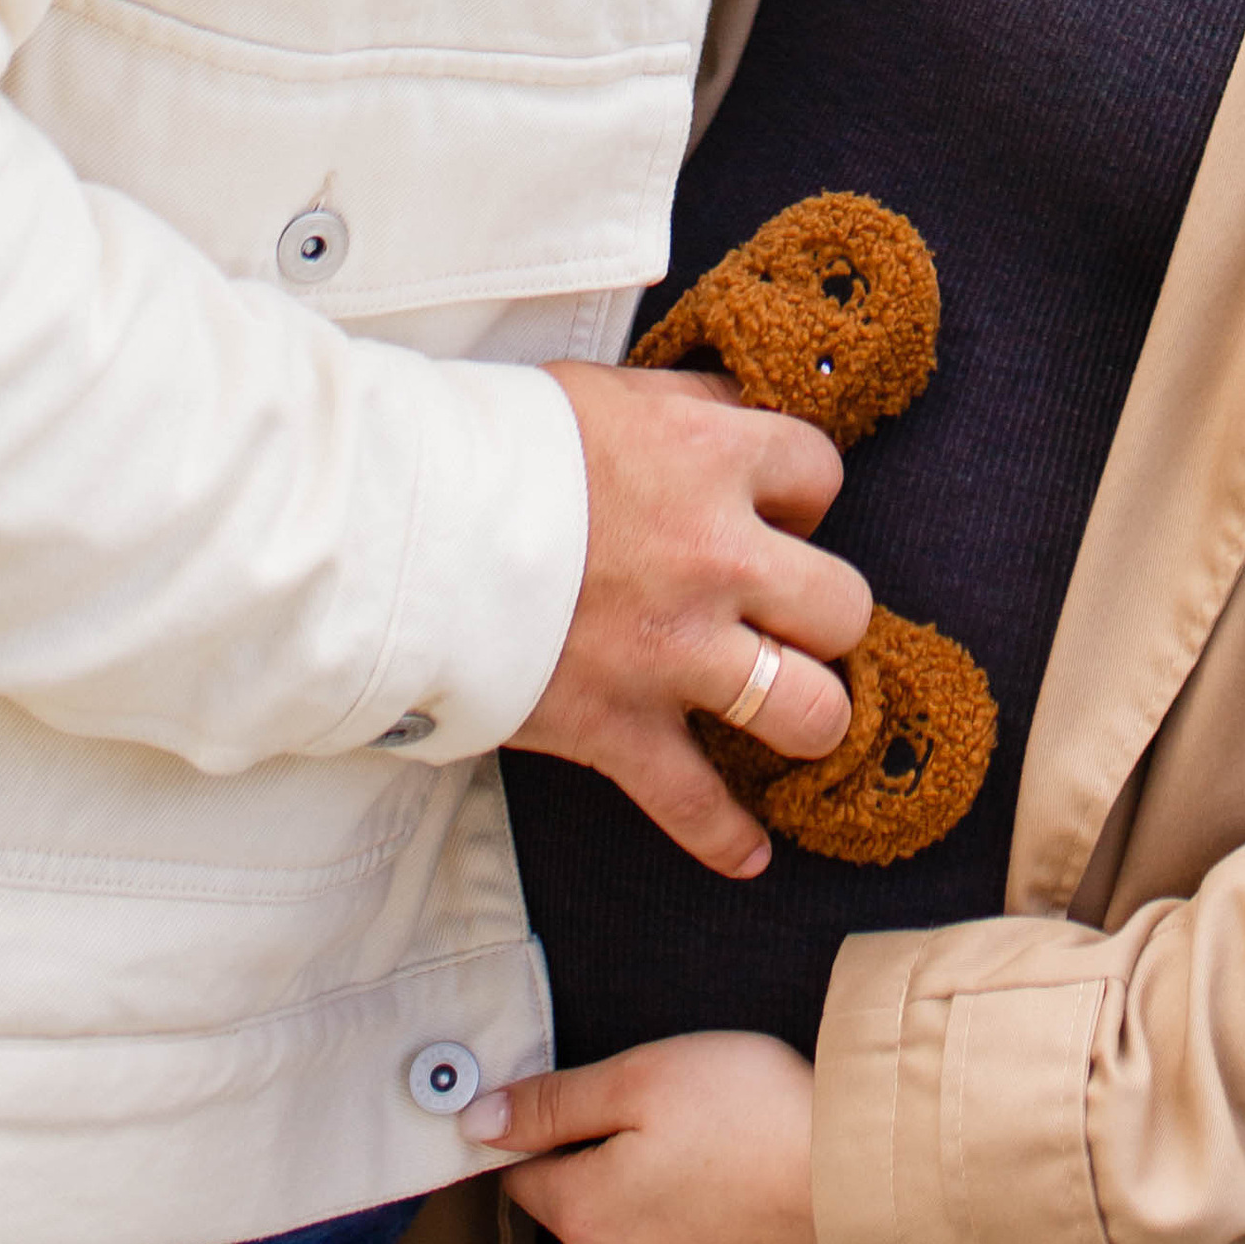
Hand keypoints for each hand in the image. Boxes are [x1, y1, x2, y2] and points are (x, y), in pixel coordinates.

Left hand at [470, 1034, 832, 1243]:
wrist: (855, 1179)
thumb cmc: (750, 1112)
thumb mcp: (640, 1074)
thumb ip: (552, 1102)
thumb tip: (477, 1119)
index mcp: (586, 1213)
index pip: (527, 1176)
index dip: (551, 1135)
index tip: (592, 1109)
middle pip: (587, 1215)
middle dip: (612, 1172)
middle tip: (674, 1123)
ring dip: (659, 1215)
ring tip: (718, 1163)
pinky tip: (743, 1212)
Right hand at [514, 361, 870, 875]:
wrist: (402, 523)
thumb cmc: (497, 446)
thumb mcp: (605, 391)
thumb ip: (685, 405)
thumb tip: (735, 412)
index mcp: (710, 460)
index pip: (819, 474)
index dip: (803, 493)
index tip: (777, 510)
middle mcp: (714, 560)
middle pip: (842, 605)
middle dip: (823, 612)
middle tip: (784, 610)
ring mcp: (674, 653)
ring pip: (808, 711)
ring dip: (805, 715)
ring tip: (786, 709)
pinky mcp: (620, 728)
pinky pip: (697, 804)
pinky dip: (724, 837)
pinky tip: (750, 851)